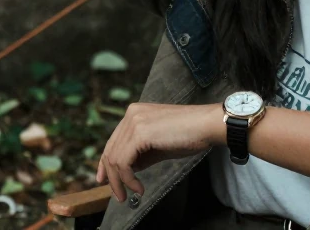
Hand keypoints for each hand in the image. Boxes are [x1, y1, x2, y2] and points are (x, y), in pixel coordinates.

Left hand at [96, 103, 220, 202]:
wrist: (206, 125)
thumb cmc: (188, 135)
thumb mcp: (158, 146)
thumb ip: (141, 154)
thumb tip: (129, 170)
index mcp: (134, 113)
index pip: (112, 142)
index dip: (105, 164)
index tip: (104, 181)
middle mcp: (130, 114)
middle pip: (110, 151)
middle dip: (111, 177)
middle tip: (118, 195)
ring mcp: (134, 122)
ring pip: (115, 158)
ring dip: (120, 182)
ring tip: (130, 194)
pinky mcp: (139, 133)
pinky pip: (124, 162)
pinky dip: (128, 179)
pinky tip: (139, 188)